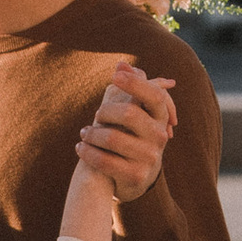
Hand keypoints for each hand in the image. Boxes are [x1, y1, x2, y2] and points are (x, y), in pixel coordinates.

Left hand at [74, 59, 176, 206]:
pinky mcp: (136, 176)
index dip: (135, 83)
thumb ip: (130, 85)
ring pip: (113, 138)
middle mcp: (159, 137)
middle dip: (105, 111)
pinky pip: (104, 161)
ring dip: (91, 134)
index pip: (154, 95)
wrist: (134, 176)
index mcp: (160, 117)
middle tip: (96, 115)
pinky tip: (80, 148)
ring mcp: (150, 158)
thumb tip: (120, 64)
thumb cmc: (129, 134)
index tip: (114, 76)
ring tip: (84, 133)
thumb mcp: (134, 111)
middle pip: (129, 113)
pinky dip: (88, 153)